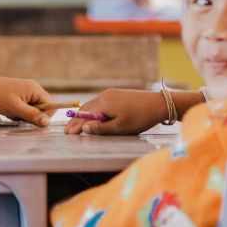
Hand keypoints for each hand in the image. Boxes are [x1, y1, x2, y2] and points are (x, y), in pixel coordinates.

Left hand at [0, 65, 54, 126]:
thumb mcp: (15, 108)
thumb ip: (32, 115)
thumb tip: (47, 123)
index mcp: (35, 90)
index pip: (52, 106)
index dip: (45, 116)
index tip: (32, 120)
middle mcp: (33, 90)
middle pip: (43, 109)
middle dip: (33, 116)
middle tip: (19, 117)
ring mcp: (26, 94)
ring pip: (34, 111)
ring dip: (25, 116)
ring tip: (12, 113)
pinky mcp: (19, 98)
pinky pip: (25, 110)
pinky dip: (19, 114)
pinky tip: (9, 112)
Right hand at [67, 88, 200, 135]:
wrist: (159, 103)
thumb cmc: (140, 117)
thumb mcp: (120, 127)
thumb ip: (101, 128)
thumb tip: (84, 128)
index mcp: (104, 103)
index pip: (84, 116)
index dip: (75, 125)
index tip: (67, 133)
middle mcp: (105, 96)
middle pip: (86, 109)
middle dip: (76, 120)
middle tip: (67, 130)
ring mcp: (111, 93)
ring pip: (92, 105)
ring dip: (83, 115)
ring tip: (75, 123)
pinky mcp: (117, 94)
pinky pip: (100, 103)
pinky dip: (92, 110)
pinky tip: (91, 115)